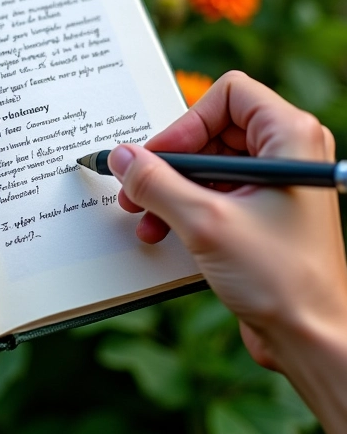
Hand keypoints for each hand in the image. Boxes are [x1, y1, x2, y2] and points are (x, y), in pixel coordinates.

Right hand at [108, 71, 346, 433]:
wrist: (312, 339)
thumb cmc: (282, 279)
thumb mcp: (203, 222)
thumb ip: (155, 182)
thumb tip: (121, 156)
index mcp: (290, 138)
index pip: (229, 94)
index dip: (188, 121)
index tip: (160, 155)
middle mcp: (286, 153)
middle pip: (212, 128)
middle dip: (169, 161)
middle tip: (136, 184)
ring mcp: (274, 183)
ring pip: (207, 163)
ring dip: (169, 187)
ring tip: (141, 214)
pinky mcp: (262, 210)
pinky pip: (213, 190)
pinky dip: (183, 205)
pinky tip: (160, 230)